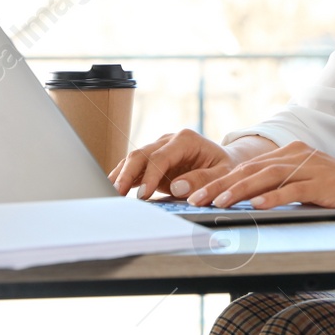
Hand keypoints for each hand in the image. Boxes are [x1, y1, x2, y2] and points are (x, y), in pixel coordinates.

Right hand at [109, 128, 234, 198]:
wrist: (225, 161)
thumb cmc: (226, 167)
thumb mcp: (223, 174)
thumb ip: (203, 180)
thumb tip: (177, 187)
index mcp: (186, 140)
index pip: (161, 157)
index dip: (150, 176)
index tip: (143, 195)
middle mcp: (168, 140)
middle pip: (141, 154)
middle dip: (127, 174)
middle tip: (116, 194)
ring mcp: (158, 148)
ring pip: (133, 159)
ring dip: (120, 176)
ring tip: (109, 194)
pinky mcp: (153, 160)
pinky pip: (134, 167)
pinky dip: (123, 177)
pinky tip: (114, 189)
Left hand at [182, 140, 334, 228]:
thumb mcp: (303, 186)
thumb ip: (278, 188)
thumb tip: (244, 203)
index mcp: (289, 153)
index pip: (247, 167)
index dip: (219, 179)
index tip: (196, 193)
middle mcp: (297, 154)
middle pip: (251, 170)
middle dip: (219, 185)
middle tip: (195, 199)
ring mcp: (311, 167)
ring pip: (267, 178)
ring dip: (239, 192)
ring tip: (217, 203)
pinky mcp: (324, 183)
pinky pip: (293, 190)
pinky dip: (273, 198)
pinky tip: (256, 206)